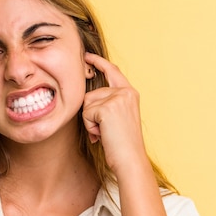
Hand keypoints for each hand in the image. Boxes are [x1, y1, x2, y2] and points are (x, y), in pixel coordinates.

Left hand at [82, 53, 148, 171]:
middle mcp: (125, 92)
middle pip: (91, 94)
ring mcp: (117, 99)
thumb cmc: (122, 144)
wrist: (130, 160)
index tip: (87, 56)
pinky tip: (102, 135)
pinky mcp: (107, 108)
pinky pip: (85, 113)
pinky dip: (90, 127)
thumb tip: (88, 98)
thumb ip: (108, 103)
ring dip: (90, 121)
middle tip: (105, 130)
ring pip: (86, 104)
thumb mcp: (118, 117)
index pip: (112, 71)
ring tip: (105, 133)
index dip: (99, 62)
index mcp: (130, 93)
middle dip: (91, 114)